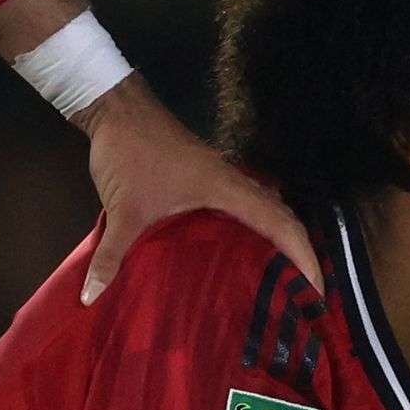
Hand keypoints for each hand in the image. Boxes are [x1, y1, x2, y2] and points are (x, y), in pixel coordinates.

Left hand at [75, 78, 315, 304]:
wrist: (117, 109)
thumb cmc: (130, 154)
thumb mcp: (122, 210)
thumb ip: (111, 256)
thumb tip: (91, 300)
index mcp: (226, 189)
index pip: (280, 224)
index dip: (303, 257)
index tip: (318, 290)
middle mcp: (234, 182)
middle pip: (284, 216)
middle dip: (302, 252)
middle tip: (309, 294)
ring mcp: (223, 177)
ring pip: (268, 208)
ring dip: (283, 237)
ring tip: (287, 276)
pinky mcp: (209, 176)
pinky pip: (248, 204)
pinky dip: (259, 226)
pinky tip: (245, 249)